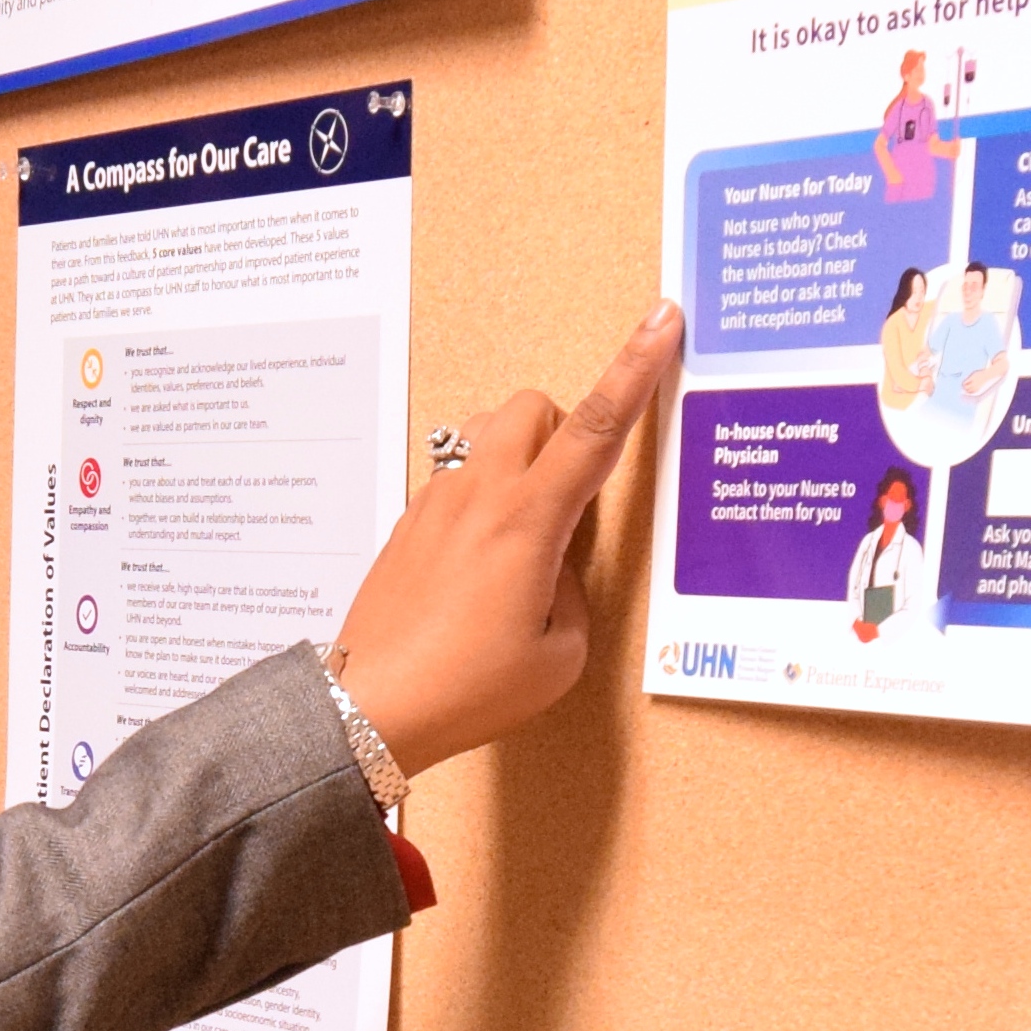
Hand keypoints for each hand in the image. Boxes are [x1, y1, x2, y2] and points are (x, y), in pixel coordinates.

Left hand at [330, 305, 681, 774]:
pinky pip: (456, 481)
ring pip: (488, 435)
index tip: (659, 321)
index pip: (595, 427)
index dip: (634, 370)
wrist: (371, 709)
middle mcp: (477, 496)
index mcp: (527, 520)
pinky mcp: (408, 525)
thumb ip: (570, 591)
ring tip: (526, 534)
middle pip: (532, 407)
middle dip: (565, 427)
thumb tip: (554, 568)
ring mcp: (435, 504)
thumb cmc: (466, 689)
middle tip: (575, 494)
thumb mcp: (558, 655)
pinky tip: (483, 565)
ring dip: (520, 459)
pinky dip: (484, 500)